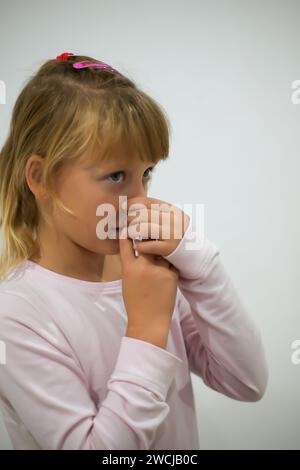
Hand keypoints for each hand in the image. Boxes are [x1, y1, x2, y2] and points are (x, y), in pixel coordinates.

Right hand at [119, 224, 179, 348]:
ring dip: (161, 248)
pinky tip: (169, 262)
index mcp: (129, 269)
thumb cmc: (135, 303)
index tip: (130, 227)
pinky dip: (170, 261)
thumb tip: (136, 251)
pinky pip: (172, 262)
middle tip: (150, 230)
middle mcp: (143, 266)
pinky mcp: (172, 275)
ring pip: (161, 251)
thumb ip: (131, 266)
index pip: (126, 244)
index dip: (128, 234)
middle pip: (146, 243)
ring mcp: (159, 270)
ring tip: (162, 245)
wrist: (149, 321)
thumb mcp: (127, 282)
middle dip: (148, 236)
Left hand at [124, 196, 189, 256]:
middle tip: (124, 221)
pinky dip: (140, 245)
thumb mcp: (170, 220)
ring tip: (127, 233)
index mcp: (172, 210)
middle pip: (144, 215)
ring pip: (144, 228)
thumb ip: (156, 212)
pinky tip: (136, 246)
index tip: (124, 206)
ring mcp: (172, 233)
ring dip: (132, 231)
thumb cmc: (176, 236)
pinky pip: (149, 245)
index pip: (148, 202)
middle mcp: (173, 220)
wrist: (195, 254)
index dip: (133, 203)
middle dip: (131, 218)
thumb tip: (132, 205)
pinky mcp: (170, 248)